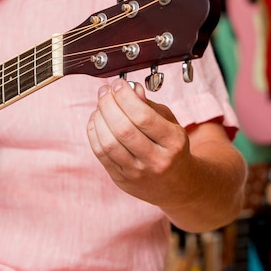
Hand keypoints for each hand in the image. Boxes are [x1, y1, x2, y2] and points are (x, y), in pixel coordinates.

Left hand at [87, 78, 192, 207]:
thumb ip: (149, 106)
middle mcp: (156, 160)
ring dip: (98, 118)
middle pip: (123, 129)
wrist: (177, 186)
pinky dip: (94, 132)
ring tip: (100, 105)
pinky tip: (96, 120)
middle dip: (108, 105)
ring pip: (108, 143)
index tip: (118, 84)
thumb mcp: (170, 123)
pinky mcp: (121, 179)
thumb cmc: (172, 148)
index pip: (143, 117)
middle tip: (104, 91)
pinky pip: (100, 153)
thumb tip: (131, 88)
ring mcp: (137, 172)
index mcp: (173, 143)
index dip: (125, 97)